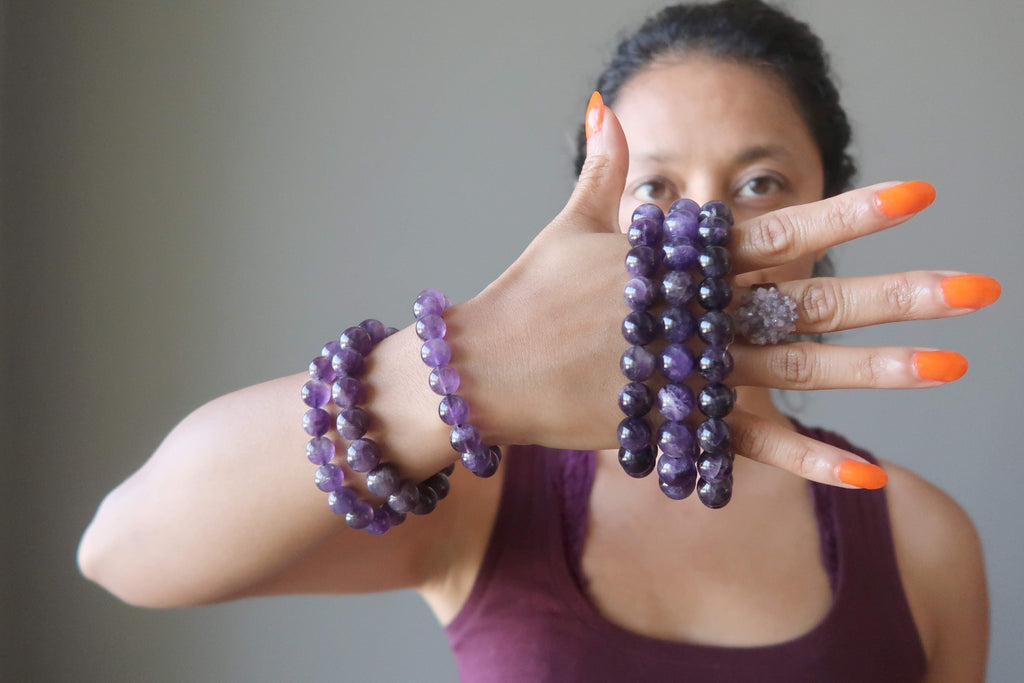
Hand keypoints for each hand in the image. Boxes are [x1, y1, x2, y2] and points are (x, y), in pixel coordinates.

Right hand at [462, 94, 999, 487]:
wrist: (480, 371)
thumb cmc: (524, 293)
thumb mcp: (569, 224)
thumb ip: (602, 168)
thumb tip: (605, 105)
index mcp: (677, 261)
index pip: (778, 229)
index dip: (849, 212)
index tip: (918, 196)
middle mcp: (696, 316)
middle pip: (809, 302)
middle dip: (896, 294)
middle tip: (975, 290)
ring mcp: (689, 375)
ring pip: (797, 372)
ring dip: (877, 371)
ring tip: (949, 366)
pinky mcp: (673, 424)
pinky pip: (748, 447)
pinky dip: (805, 460)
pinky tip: (868, 474)